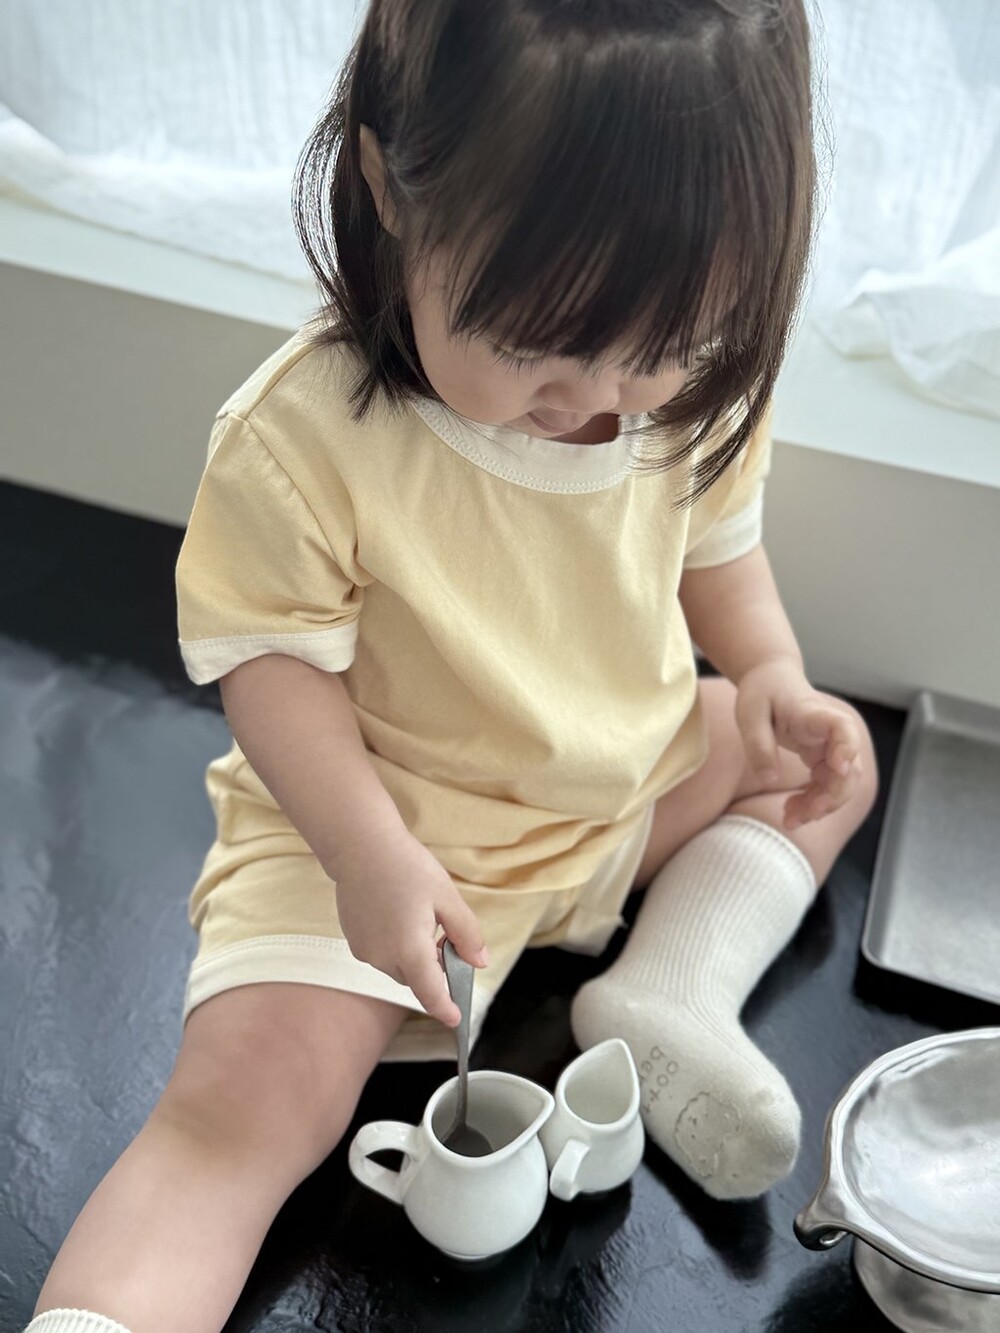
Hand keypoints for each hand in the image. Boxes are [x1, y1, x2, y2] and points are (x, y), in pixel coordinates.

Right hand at [333, 826, 487, 1026]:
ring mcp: (364, 949)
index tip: (456, 1019)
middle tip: (445, 935)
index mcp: (409, 950)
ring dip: (412, 955)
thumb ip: (466, 934)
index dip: (445, 1009)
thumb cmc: (406, 867)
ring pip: (397, 966)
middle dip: (432, 967)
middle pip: (415, 978)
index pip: (431, 994)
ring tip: (420, 917)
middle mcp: (383, 957)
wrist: (360, 846)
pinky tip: (399, 913)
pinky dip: (394, 944)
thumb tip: (479, 962)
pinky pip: (380, 953)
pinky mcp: (353, 939)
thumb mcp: (447, 898)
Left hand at [735, 657, 865, 829]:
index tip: (839, 767)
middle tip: (799, 816)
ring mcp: (830, 747)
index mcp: (813, 714)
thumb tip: (769, 779)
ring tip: (789, 820)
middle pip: (848, 768)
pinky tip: (791, 812)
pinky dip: (813, 802)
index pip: (842, 727)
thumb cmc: (762, 693)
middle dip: (830, 797)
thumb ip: (759, 745)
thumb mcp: (749, 715)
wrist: (772, 679)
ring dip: (820, 806)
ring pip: (841, 784)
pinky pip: (827, 786)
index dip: (846, 748)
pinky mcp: (824, 759)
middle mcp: (830, 732)